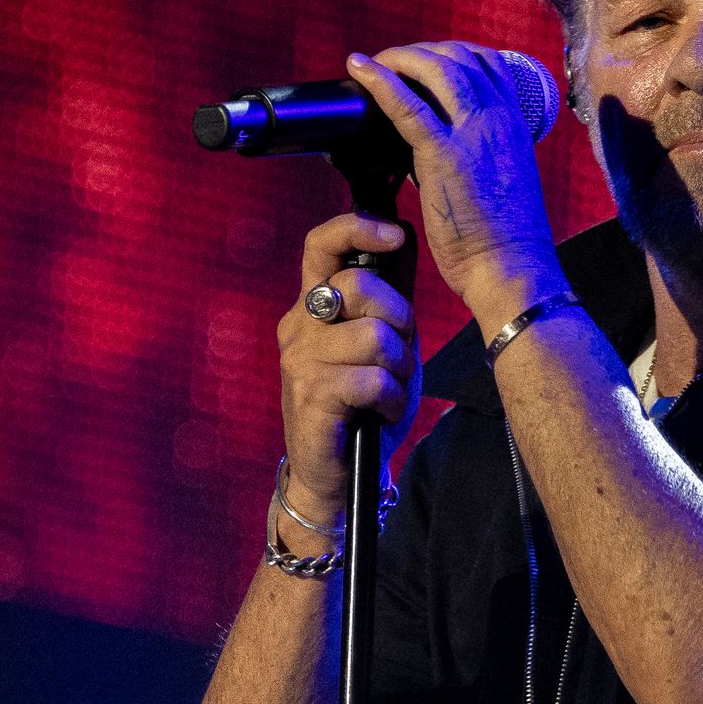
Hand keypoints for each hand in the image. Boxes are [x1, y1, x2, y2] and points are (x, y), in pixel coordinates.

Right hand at [276, 214, 420, 521]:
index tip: (395, 233)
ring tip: (389, 391)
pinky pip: (373, 379)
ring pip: (375, 337)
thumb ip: (387, 304)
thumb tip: (403, 242)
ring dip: (400, 368)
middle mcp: (299, 325)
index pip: (321, 245)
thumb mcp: (383, 346)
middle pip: (361, 287)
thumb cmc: (364, 405)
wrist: (337, 474)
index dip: (356, 228)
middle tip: (400, 357)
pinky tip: (381, 414)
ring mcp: (299, 359)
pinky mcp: (310, 393)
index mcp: (314, 306)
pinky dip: (392, 399)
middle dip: (400, 320)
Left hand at [346, 43, 567, 310]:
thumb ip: (480, 156)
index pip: (489, 63)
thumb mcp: (505, 180)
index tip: (426, 62)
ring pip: (435, 69)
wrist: (514, 269)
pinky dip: (380, 80)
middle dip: (421, 51)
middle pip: (459, 57)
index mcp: (516, 125)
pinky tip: (360, 68)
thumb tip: (439, 152)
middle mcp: (498, 120)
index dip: (454, 53)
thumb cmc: (508, 239)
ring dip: (399, 57)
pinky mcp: (444, 156)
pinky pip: (407, 106)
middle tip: (393, 62)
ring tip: (373, 62)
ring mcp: (473, 135)